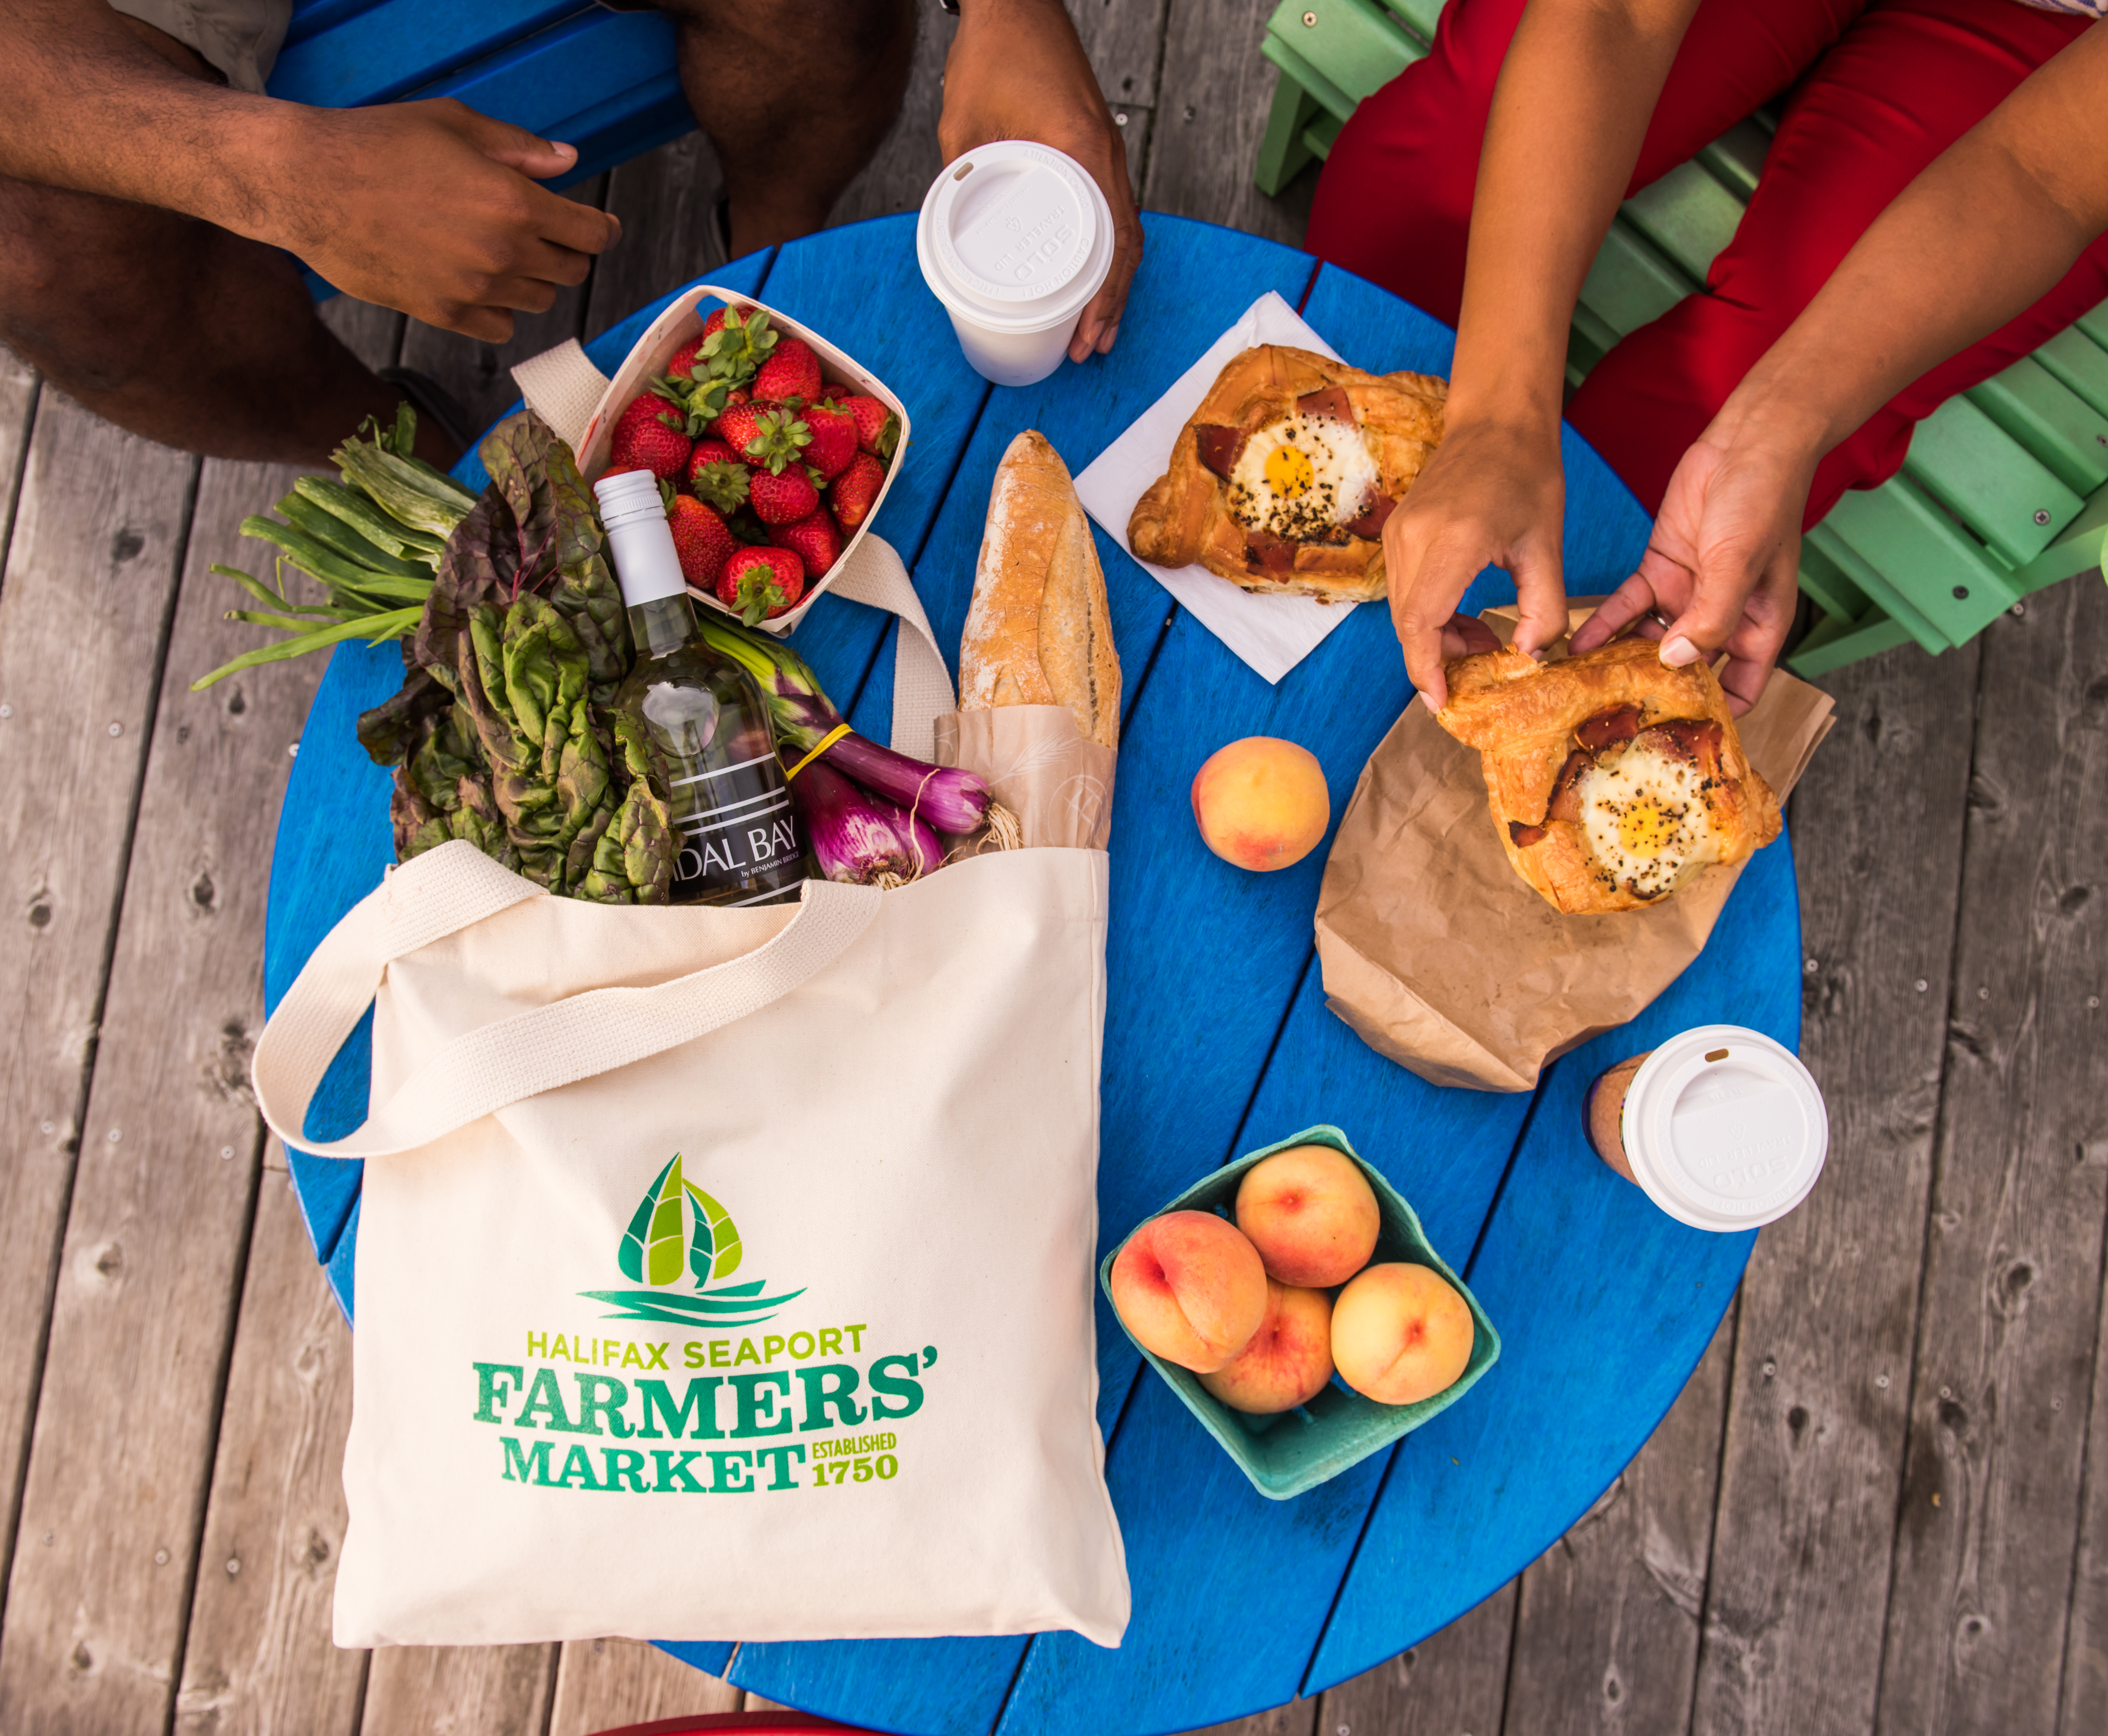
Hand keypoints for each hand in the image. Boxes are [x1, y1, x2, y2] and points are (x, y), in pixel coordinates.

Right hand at [268, 99, 620, 341]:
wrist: (309, 182)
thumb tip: (567, 160)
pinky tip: (479, 283)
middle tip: (544, 233)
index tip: (600, 227)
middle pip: (570, 270)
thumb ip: (519, 147)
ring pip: (538, 299)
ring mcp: (473, 287)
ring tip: (502, 252)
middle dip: (565, 251)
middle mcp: (502, 252)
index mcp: (514, 202)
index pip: (591, 233)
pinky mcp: (442, 313)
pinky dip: (499, 309)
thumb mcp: (454, 124)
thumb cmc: (378, 142)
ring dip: (532, 279)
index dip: (602, 229)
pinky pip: (500, 327)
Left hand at [940, 0, 1142, 359]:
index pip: (1111, 243)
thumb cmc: (994, 50)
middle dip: (1112, 306)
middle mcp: (1106, 153)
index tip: (1086, 334)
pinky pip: (1115, 208)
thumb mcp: (962, 124)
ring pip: (1126, 231)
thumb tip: (952, 231)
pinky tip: (1098, 276)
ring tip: (1099, 329)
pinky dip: (1111, 249)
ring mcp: (1107, 148)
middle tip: (1090, 348)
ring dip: (1116, 285)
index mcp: (1081, 150)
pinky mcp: (1098, 144)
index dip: (1103, 299)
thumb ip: (961, 179)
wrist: (1015, 1)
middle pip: (1126, 247)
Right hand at [1383, 413, 1568, 708]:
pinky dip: (1430, 616)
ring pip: (1404, 613)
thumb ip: (1544, 610)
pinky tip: (1465, 617)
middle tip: (1478, 674)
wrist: (1496, 419)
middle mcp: (1413, 538)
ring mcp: (1398, 534)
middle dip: (1438, 661)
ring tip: (1481, 642)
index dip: (1428, 670)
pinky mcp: (1396, 533)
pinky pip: (1405, 592)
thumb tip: (1527, 658)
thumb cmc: (1528, 474)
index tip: (1443, 701)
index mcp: (1453, 540)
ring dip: (1436, 639)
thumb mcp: (1547, 546)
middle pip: (1408, 626)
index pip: (1420, 623)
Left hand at [1568, 419, 1811, 711]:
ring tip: (1584, 690)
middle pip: (1688, 670)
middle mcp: (1721, 616)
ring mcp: (1687, 594)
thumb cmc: (1763, 499)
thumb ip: (1711, 616)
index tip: (1681, 737)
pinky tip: (1576, 647)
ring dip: (1622, 663)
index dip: (1718, 713)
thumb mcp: (1739, 564)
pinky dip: (1603, 626)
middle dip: (1656, 694)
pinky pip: (1626, 609)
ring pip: (1650, 642)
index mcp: (1758, 624)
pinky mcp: (1658, 570)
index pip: (1742, 686)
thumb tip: (1678, 661)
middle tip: (1616, 721)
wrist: (1748, 441)